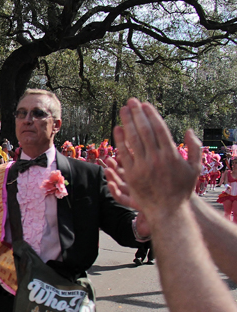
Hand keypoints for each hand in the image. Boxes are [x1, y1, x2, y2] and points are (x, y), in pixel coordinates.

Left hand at [112, 98, 201, 220]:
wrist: (169, 210)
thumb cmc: (183, 189)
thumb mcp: (195, 168)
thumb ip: (194, 148)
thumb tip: (188, 130)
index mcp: (172, 154)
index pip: (159, 129)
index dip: (151, 115)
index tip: (145, 104)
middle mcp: (157, 158)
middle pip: (144, 131)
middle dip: (137, 114)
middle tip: (131, 101)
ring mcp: (143, 167)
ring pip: (133, 140)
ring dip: (127, 123)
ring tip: (123, 110)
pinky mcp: (132, 175)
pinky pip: (124, 154)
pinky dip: (120, 141)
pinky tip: (116, 129)